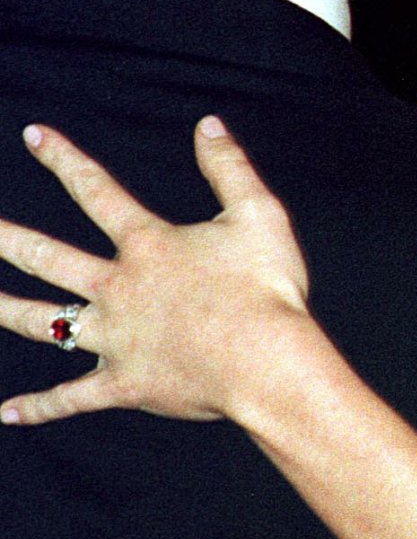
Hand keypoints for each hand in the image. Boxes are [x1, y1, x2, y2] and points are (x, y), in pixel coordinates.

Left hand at [0, 118, 307, 424]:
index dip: (63, 158)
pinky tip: (8, 413)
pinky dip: (39, 408)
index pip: (96, 190)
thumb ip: (230, 167)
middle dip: (6, 238)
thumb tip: (208, 125)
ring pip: (44, 324)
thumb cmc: (268, 288)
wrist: (267, 362)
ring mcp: (115, 339)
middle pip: (47, 257)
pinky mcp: (124, 385)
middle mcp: (118, 288)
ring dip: (6, 311)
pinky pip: (71, 398)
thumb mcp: (258, 214)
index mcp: (147, 245)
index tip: (32, 134)